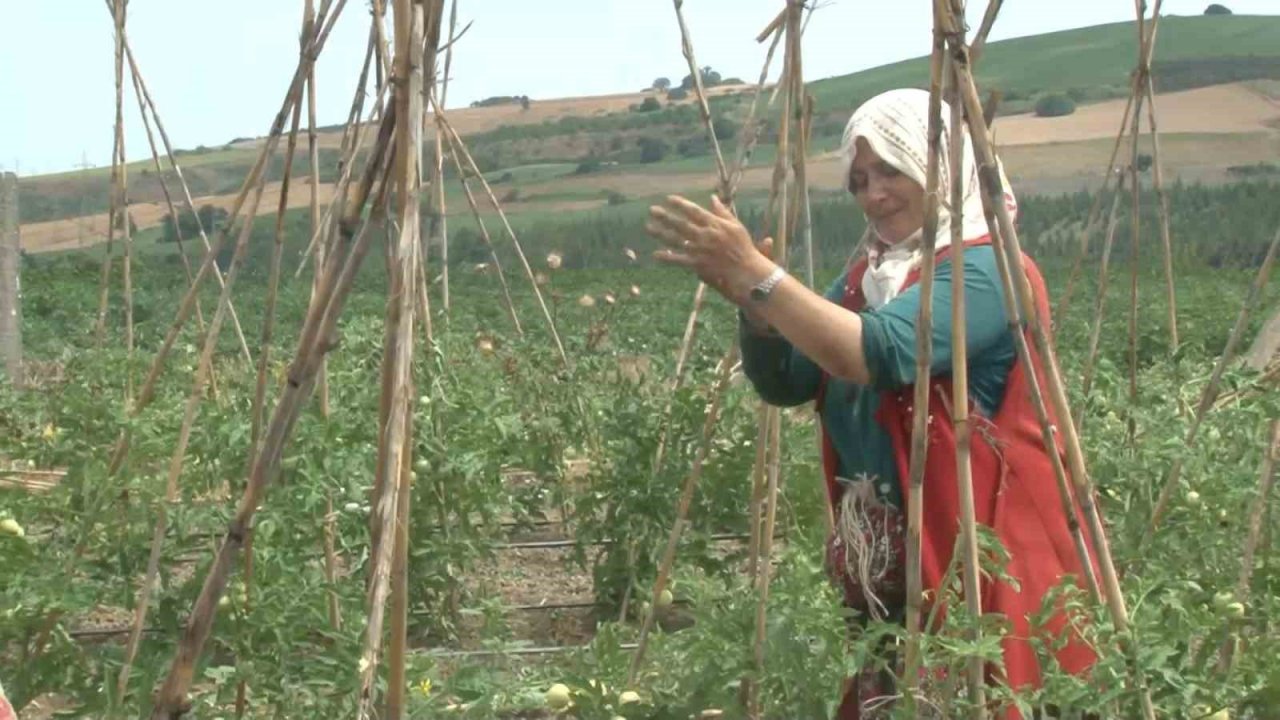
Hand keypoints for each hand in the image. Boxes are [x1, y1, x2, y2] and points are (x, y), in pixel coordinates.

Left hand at [646, 194, 775, 302]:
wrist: (747, 271)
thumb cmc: (743, 247)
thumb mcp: (736, 226)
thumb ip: (722, 212)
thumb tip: (712, 198)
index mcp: (715, 224)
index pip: (694, 211)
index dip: (680, 204)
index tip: (668, 199)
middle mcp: (705, 235)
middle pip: (681, 224)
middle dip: (665, 216)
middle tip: (652, 210)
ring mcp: (700, 250)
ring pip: (676, 240)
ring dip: (661, 233)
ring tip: (648, 227)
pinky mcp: (697, 264)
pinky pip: (679, 260)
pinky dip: (667, 258)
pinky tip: (655, 254)